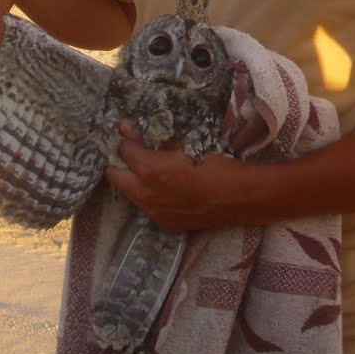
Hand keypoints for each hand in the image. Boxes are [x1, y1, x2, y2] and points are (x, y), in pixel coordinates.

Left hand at [103, 122, 247, 231]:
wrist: (240, 197)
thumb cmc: (215, 164)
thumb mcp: (185, 145)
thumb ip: (154, 139)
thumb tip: (127, 128)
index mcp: (149, 170)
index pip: (123, 151)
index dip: (128, 140)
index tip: (134, 136)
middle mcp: (145, 195)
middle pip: (114, 176)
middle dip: (120, 163)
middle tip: (135, 155)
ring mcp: (153, 213)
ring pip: (130, 194)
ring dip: (135, 181)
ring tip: (153, 173)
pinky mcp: (165, 224)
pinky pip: (148, 208)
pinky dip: (152, 197)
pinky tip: (169, 191)